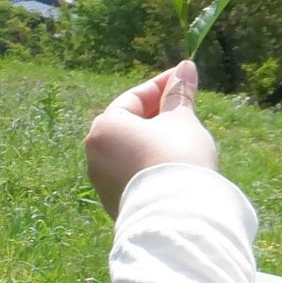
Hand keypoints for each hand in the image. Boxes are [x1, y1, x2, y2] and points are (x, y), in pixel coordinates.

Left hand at [84, 61, 218, 216]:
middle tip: (186, 107)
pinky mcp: (115, 205)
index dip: (163, 85)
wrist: (177, 216)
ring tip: (184, 138)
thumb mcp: (181, 120)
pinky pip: (134, 175)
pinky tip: (173, 166)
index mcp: (104, 127)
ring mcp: (102, 183)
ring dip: (155, 141)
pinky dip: (150, 165)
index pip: (135, 98)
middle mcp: (95, 154)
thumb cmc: (177, 158)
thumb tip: (186, 66)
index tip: (185, 77)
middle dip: (159, 114)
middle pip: (130, 125)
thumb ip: (180, 93)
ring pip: (131, 152)